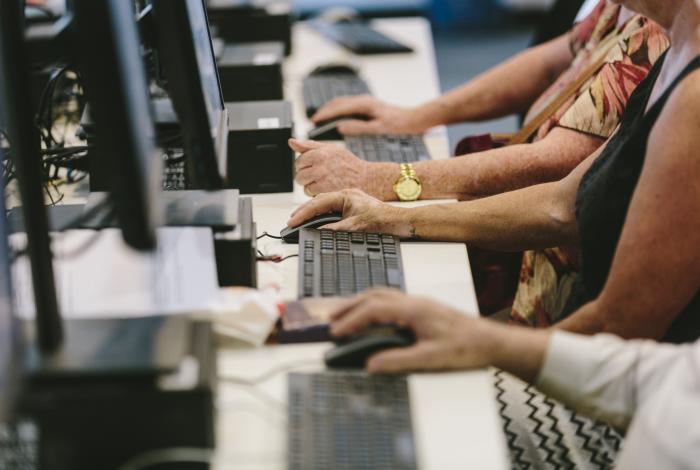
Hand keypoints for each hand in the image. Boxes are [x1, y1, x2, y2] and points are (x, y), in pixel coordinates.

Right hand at [286, 188, 410, 236]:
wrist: (399, 221)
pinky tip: (316, 219)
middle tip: (291, 220)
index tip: (293, 221)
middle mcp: (346, 195)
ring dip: (311, 212)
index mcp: (345, 195)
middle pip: (319, 201)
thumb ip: (334, 229)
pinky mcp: (352, 206)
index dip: (303, 213)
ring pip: (324, 204)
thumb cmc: (382, 221)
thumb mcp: (355, 228)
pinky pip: (331, 208)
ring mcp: (349, 200)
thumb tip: (318, 232)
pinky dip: (321, 213)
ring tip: (299, 219)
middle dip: (304, 211)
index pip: (318, 203)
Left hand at [290, 138, 395, 197]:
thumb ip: (309, 145)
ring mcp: (321, 178)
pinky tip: (326, 188)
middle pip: (299, 174)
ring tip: (323, 182)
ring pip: (303, 184)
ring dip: (310, 185)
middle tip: (320, 176)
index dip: (305, 166)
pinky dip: (315, 193)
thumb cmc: (348, 164)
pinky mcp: (324, 190)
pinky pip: (309, 193)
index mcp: (319, 152)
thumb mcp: (330, 149)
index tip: (314, 167)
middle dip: (306, 176)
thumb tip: (291, 142)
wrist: (366, 179)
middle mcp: (319, 164)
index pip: (299, 161)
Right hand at [311, 96, 427, 135]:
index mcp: (365, 104)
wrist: (415, 118)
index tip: (314, 121)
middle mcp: (364, 100)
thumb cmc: (399, 124)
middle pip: (338, 103)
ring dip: (331, 110)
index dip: (325, 114)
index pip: (339, 108)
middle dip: (325, 111)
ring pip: (343, 103)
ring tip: (320, 120)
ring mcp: (366, 102)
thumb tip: (340, 127)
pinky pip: (349, 107)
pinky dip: (339, 112)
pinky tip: (335, 120)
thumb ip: (359, 127)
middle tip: (313, 121)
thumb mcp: (379, 128)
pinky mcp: (368, 107)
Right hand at [329, 289, 492, 372]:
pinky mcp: (423, 309)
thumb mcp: (431, 359)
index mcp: (414, 309)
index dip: (351, 320)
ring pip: (382, 295)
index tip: (336, 332)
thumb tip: (372, 364)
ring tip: (344, 316)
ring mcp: (419, 303)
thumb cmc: (467, 347)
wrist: (491, 341)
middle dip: (349, 307)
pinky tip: (371, 317)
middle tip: (331, 320)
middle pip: (373, 296)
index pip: (374, 309)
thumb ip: (399, 361)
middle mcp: (414, 302)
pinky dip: (373, 306)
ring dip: (360, 304)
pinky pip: (391, 300)